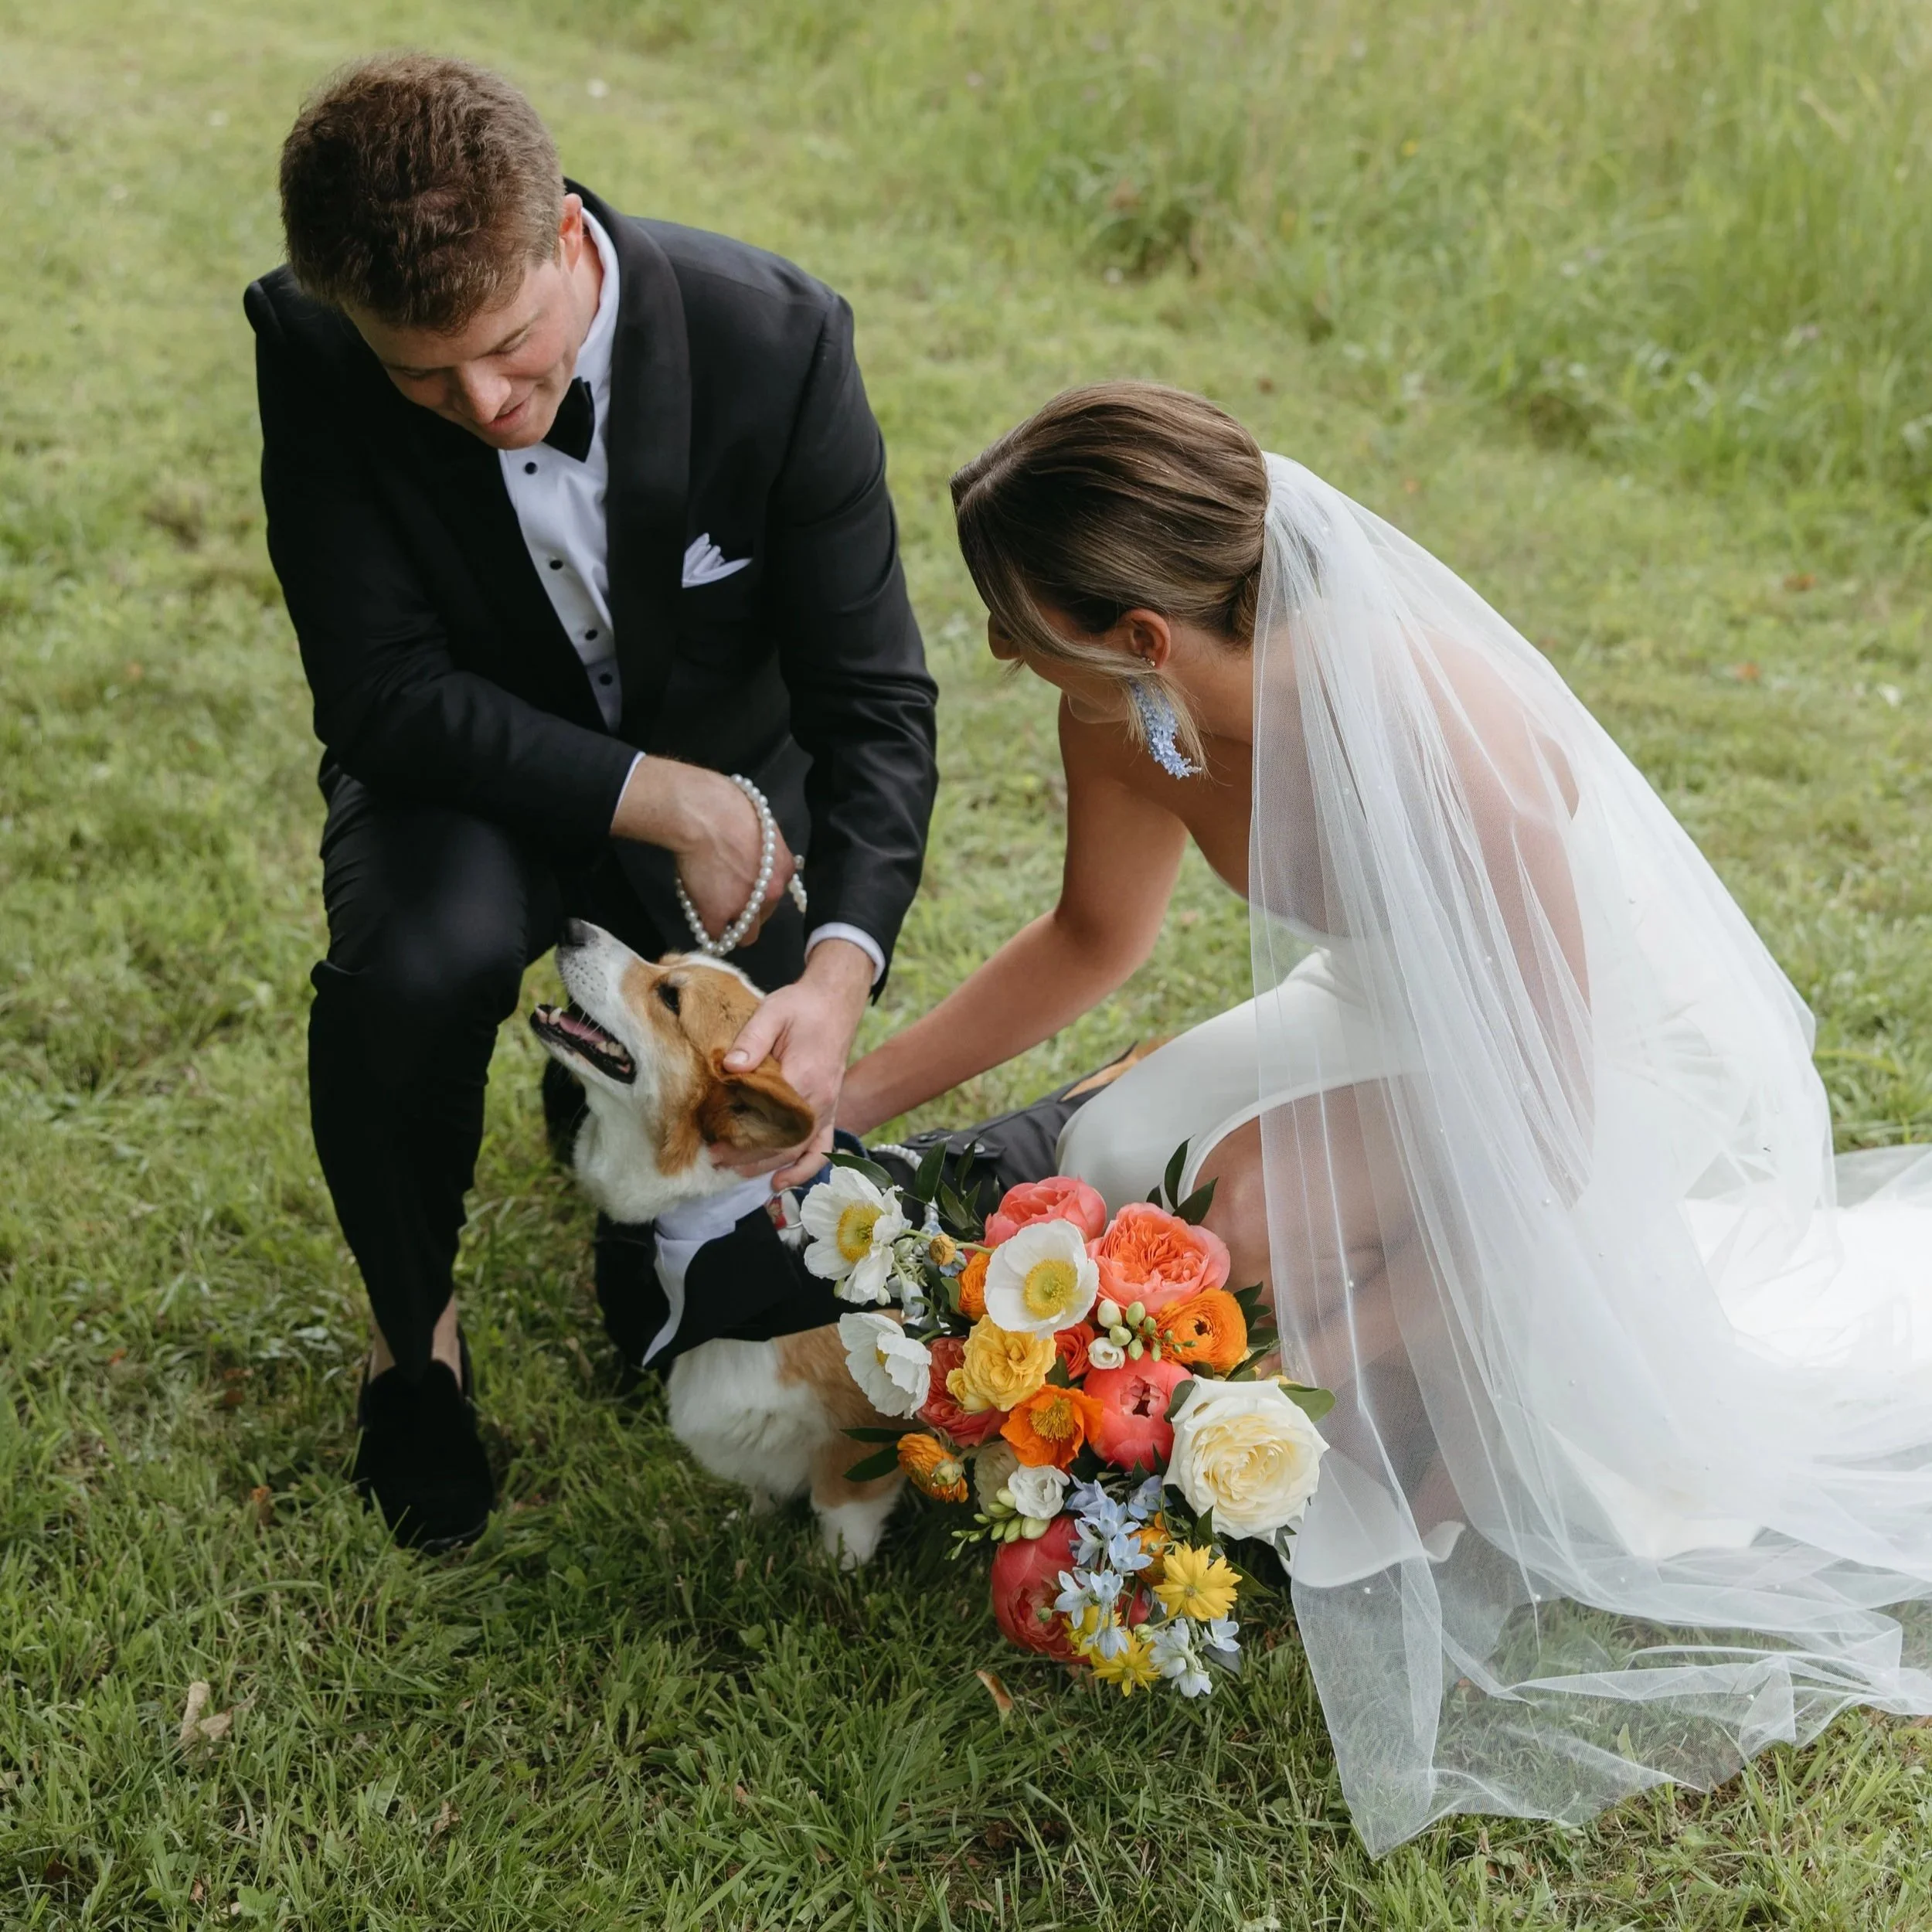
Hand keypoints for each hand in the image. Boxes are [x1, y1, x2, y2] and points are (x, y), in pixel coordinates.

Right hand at [610, 759, 793, 941]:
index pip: (776, 895)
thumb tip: (754, 854)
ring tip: (716, 919)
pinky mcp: (718, 914)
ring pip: (745, 935)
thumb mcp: (760, 827)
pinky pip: (715, 934)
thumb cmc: (727, 807)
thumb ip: (762, 850)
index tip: (744, 889)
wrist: (702, 815)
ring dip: (732, 928)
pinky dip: (707, 927)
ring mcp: (745, 907)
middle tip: (727, 901)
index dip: (758, 894)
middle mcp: (771, 893)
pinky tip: (700, 916)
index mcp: (783, 870)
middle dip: (748, 913)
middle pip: (763, 917)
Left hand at [711, 939, 874, 1188]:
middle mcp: (819, 1101)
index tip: (714, 1142)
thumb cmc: (801, 1008)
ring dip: (766, 1165)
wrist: (834, 1004)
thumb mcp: (773, 1012)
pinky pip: (821, 1149)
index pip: (769, 1119)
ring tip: (734, 1171)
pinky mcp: (829, 1111)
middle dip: (747, 1155)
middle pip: (782, 1142)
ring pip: (797, 1150)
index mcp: (804, 1078)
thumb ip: (751, 1040)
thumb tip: (729, 1067)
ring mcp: (827, 1109)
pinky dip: (803, 1169)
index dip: (741, 1135)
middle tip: (714, 1159)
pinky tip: (780, 1182)